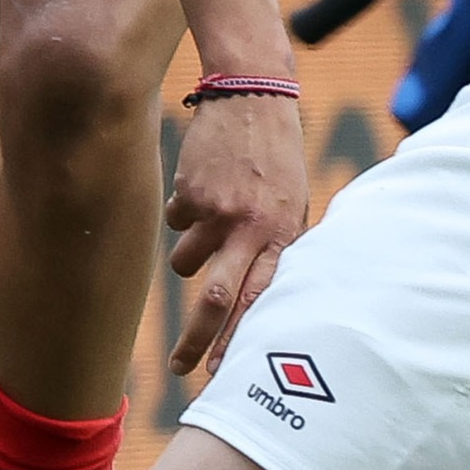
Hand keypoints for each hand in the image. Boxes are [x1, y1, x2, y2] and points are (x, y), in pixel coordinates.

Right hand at [163, 94, 309, 375]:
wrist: (254, 96)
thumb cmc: (278, 157)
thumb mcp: (293, 201)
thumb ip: (278, 246)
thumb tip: (262, 302)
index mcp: (283, 233)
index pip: (260, 300)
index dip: (240, 341)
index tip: (221, 373)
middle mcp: (252, 228)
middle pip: (218, 299)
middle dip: (197, 340)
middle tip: (180, 367)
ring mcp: (218, 211)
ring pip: (185, 262)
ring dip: (190, 255)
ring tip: (210, 220)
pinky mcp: (190, 193)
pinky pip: (175, 223)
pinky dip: (184, 213)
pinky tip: (204, 183)